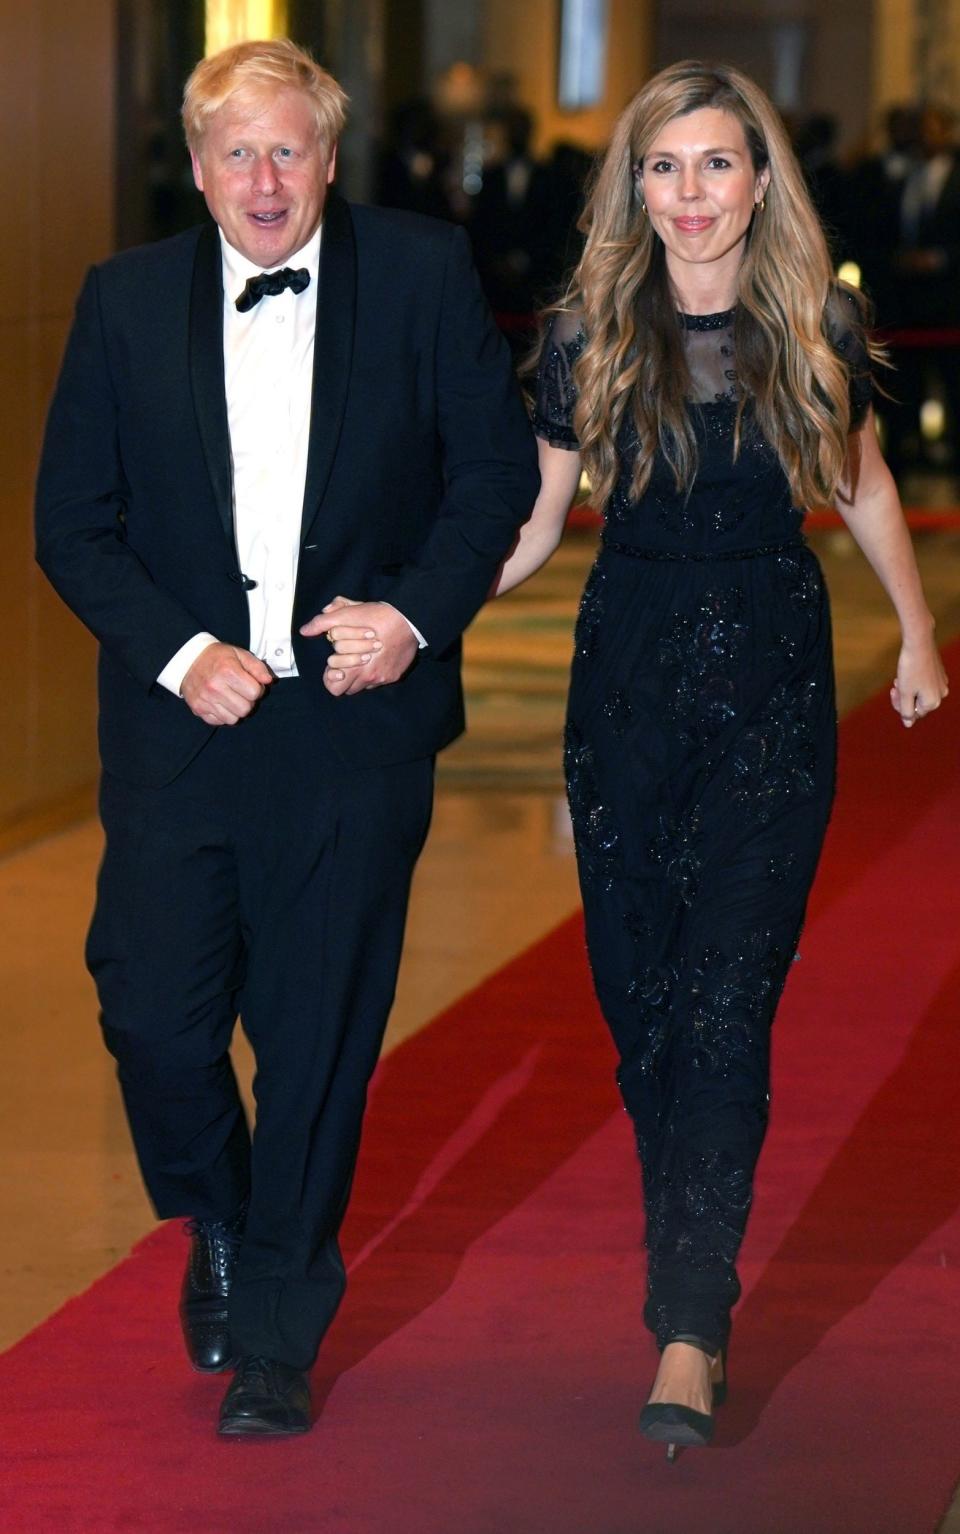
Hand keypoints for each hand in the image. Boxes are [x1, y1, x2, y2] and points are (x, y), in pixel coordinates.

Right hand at [180, 642, 273, 724]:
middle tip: (241, 692)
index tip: (250, 684)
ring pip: (234, 719)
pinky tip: (221, 703)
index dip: (257, 689)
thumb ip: (257, 667)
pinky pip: (219, 722)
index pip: (255, 693)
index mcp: (228, 671)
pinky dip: (223, 715)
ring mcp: (205, 699)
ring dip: (236, 710)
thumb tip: (269, 681)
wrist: (188, 660)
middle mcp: (215, 687)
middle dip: (248, 702)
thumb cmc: (217, 657)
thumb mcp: (239, 654)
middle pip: (246, 709)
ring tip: (231, 698)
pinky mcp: (198, 708)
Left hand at [300, 598, 418, 695]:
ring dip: (359, 676)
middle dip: (344, 678)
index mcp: (354, 666)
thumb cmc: (377, 616)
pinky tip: (376, 658)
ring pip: (363, 687)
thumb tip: (305, 630)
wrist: (409, 619)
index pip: (333, 687)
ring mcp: (383, 677)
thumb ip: (323, 623)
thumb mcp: (346, 614)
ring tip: (360, 660)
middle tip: (346, 662)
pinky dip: (375, 673)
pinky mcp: (395, 675)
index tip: (334, 666)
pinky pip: (379, 682)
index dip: (330, 677)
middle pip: (346, 690)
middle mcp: (369, 677)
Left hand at [890, 637, 948, 727]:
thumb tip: (908, 724)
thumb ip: (905, 711)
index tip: (893, 692)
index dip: (900, 705)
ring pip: (920, 693)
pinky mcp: (939, 673)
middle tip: (895, 686)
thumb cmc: (910, 668)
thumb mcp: (904, 693)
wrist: (919, 643)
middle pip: (917, 704)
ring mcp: (941, 683)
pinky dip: (914, 681)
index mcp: (932, 702)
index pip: (913, 714)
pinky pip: (924, 683)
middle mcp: (940, 695)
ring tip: (900, 678)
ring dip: (907, 689)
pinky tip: (908, 672)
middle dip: (904, 697)